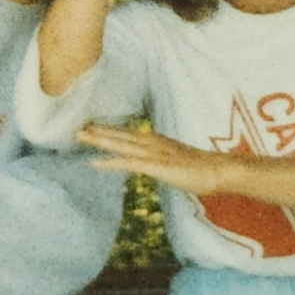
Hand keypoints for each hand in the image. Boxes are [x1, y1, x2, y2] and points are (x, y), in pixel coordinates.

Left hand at [77, 122, 227, 196]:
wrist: (217, 171)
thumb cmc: (201, 169)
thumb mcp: (178, 161)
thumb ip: (164, 159)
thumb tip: (157, 163)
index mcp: (157, 140)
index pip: (128, 133)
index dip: (109, 129)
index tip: (92, 124)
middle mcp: (152, 142)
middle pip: (120, 134)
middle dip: (98, 130)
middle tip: (77, 125)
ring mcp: (153, 153)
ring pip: (120, 144)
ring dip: (99, 140)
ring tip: (80, 135)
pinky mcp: (155, 166)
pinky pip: (128, 163)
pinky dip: (110, 162)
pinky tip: (94, 163)